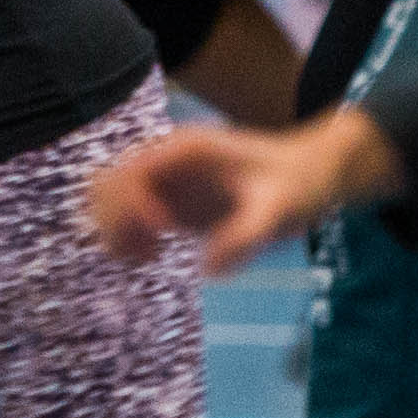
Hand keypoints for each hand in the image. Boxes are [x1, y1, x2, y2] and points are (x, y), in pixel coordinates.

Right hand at [81, 112, 384, 276]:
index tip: (166, 231)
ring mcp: (165, 181)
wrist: (311, 174)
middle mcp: (167, 160)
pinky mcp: (168, 202)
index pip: (132, 173)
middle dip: (117, 222)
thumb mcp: (281, 208)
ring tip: (147, 257)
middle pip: (105, 185)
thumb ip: (247, 234)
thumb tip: (209, 268)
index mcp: (187, 149)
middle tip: (150, 252)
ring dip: (115, 232)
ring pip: (106, 200)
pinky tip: (151, 256)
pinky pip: (124, 216)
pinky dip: (124, 238)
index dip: (136, 206)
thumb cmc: (299, 184)